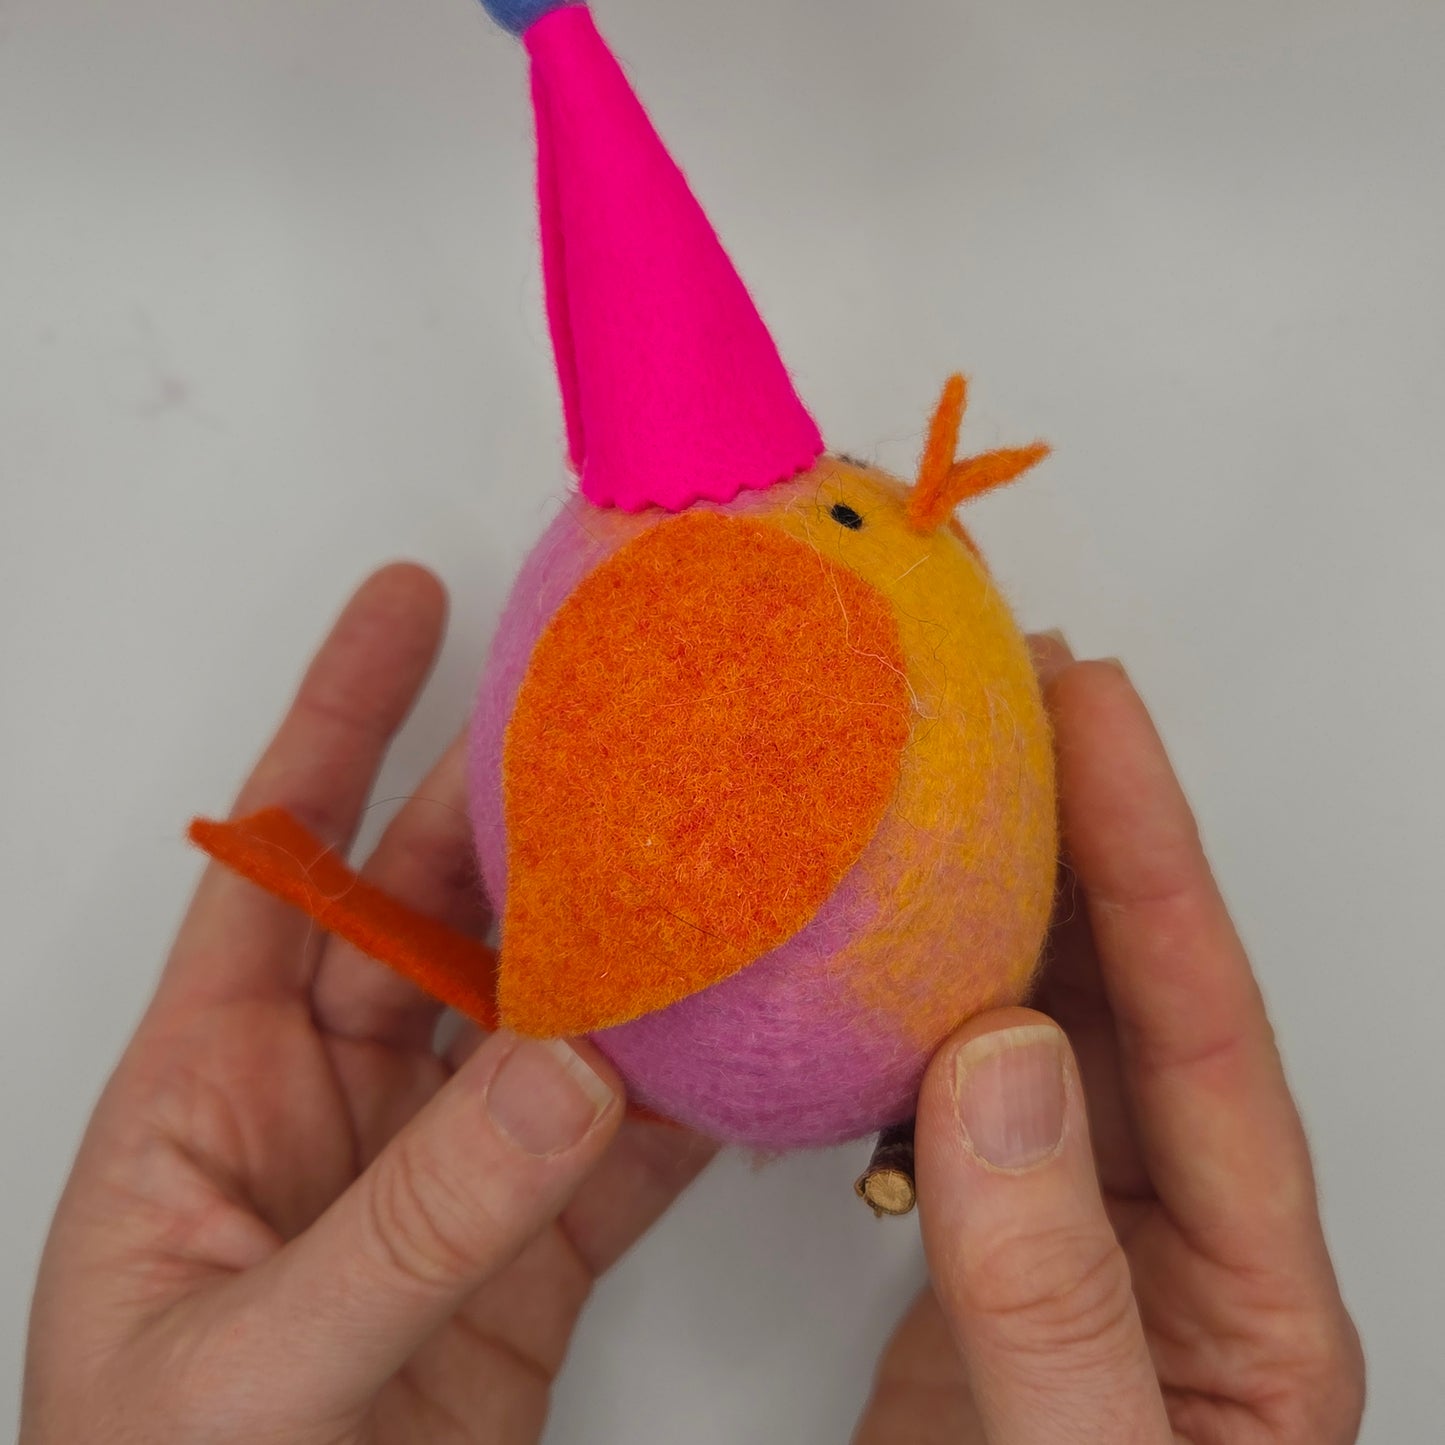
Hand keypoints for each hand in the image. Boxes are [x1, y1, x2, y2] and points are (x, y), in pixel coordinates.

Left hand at [20, 565, 713, 1444]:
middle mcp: (326, 1113)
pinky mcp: (521, 1261)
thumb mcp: (245, 1381)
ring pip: (543, 1017)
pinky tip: (742, 1033)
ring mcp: (436, 1180)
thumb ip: (410, 1224)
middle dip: (512, 805)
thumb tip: (566, 1073)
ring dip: (616, 938)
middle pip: (434, 913)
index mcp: (210, 1098)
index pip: (281, 861)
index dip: (337, 720)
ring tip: (701, 840)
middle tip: (603, 707)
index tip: (409, 603)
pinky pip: (616, 1145)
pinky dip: (682, 1092)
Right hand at [853, 639, 1364, 1443]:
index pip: (1203, 1022)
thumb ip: (1048, 1297)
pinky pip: (943, 1088)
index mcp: (1250, 1290)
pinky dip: (901, 997)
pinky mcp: (969, 1254)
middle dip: (1074, 821)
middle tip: (1008, 680)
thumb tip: (993, 1062)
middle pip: (1128, 987)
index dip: (1145, 848)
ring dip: (986, 889)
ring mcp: (1065, 1231)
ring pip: (1034, 1019)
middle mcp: (1169, 1233)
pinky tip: (863, 933)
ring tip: (934, 762)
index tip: (1092, 707)